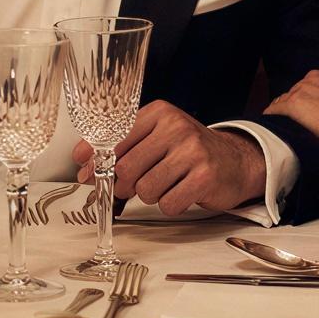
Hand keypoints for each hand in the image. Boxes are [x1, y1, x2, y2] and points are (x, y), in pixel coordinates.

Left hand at [76, 101, 265, 216]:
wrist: (236, 160)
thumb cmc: (189, 150)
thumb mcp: (156, 137)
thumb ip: (122, 146)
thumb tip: (83, 163)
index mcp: (159, 113)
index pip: (114, 138)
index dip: (95, 160)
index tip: (86, 173)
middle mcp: (175, 127)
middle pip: (125, 168)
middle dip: (123, 185)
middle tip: (131, 186)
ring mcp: (193, 151)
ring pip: (145, 190)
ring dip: (149, 196)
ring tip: (165, 185)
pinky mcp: (205, 177)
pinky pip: (168, 204)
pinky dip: (170, 205)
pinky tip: (181, 192)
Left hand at [263, 66, 318, 151]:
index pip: (316, 81)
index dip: (313, 94)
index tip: (313, 104)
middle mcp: (318, 76)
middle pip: (300, 87)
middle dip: (299, 100)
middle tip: (299, 115)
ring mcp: (304, 89)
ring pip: (287, 97)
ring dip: (284, 107)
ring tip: (280, 119)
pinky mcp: (294, 104)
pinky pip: (277, 107)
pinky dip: (272, 113)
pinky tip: (269, 120)